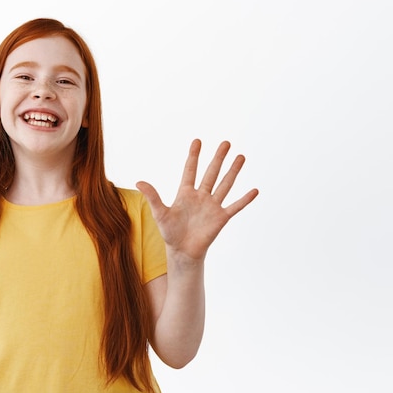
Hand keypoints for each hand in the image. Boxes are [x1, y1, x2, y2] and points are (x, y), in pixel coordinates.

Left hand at [136, 139, 258, 262]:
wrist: (183, 252)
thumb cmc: (171, 233)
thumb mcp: (160, 213)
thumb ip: (153, 197)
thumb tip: (138, 182)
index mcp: (186, 193)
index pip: (190, 170)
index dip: (194, 156)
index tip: (198, 141)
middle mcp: (201, 196)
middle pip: (211, 173)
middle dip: (218, 158)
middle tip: (226, 143)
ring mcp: (212, 206)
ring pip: (225, 185)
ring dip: (233, 171)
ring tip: (241, 157)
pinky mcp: (221, 218)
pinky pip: (235, 206)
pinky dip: (244, 199)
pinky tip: (254, 190)